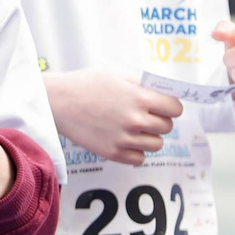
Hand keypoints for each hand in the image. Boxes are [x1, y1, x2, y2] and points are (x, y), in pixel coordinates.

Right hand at [43, 69, 182, 165]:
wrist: (58, 101)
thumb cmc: (86, 85)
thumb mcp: (117, 76)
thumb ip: (142, 86)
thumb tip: (163, 94)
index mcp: (140, 97)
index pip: (175, 108)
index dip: (170, 106)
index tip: (163, 106)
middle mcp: (135, 120)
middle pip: (167, 127)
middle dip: (160, 120)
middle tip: (146, 115)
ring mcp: (125, 139)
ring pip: (156, 145)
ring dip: (150, 137)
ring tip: (135, 128)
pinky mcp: (113, 153)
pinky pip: (139, 158)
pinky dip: (136, 151)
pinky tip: (126, 140)